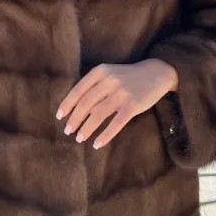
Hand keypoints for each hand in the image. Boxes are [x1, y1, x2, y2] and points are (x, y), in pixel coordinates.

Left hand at [56, 59, 177, 148]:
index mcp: (100, 71)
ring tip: (79, 138)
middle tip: (68, 131)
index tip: (59, 117)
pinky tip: (97, 144)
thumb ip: (94, 87)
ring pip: (98, 114)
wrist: (156, 73)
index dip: (67, 104)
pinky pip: (116, 123)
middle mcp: (109, 80)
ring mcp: (122, 93)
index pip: (78, 90)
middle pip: (86, 103)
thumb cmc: (127, 77)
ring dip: (87, 128)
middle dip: (75, 119)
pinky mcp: (133, 105)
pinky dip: (105, 135)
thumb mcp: (109, 75)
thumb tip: (77, 110)